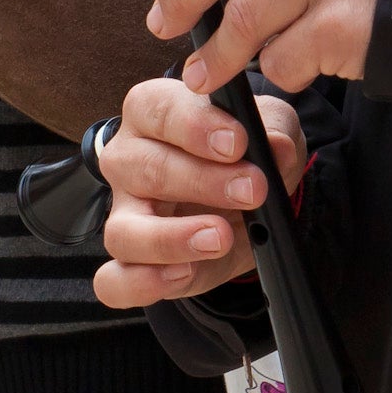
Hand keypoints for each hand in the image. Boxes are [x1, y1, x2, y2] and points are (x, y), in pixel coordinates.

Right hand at [92, 78, 305, 308]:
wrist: (246, 199)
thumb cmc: (244, 152)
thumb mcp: (269, 130)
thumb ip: (273, 132)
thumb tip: (277, 148)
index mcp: (153, 113)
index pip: (157, 109)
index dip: (194, 126)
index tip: (238, 143)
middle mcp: (128, 160)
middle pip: (145, 169)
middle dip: (202, 182)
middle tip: (252, 191)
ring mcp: (123, 214)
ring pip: (122, 231)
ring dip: (171, 239)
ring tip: (219, 238)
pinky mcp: (131, 262)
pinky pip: (114, 281)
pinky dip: (142, 284)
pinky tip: (182, 275)